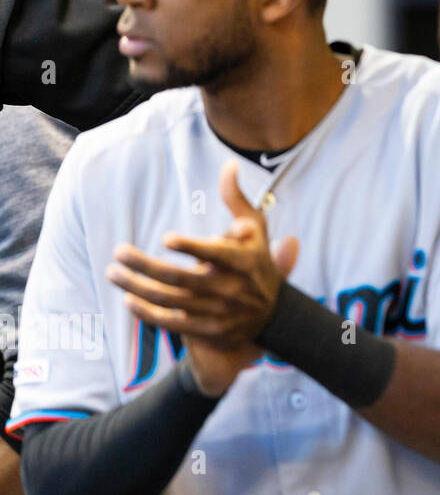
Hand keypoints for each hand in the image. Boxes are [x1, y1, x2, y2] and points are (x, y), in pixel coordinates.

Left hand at [108, 161, 300, 394]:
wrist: (271, 314)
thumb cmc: (256, 262)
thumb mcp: (256, 229)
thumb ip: (237, 199)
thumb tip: (228, 164)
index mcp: (243, 261)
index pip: (215, 255)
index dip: (192, 248)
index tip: (166, 239)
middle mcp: (230, 288)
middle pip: (180, 278)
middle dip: (144, 265)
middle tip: (119, 252)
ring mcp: (217, 312)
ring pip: (169, 300)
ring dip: (136, 287)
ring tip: (113, 273)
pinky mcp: (206, 330)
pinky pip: (171, 323)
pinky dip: (148, 313)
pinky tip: (128, 299)